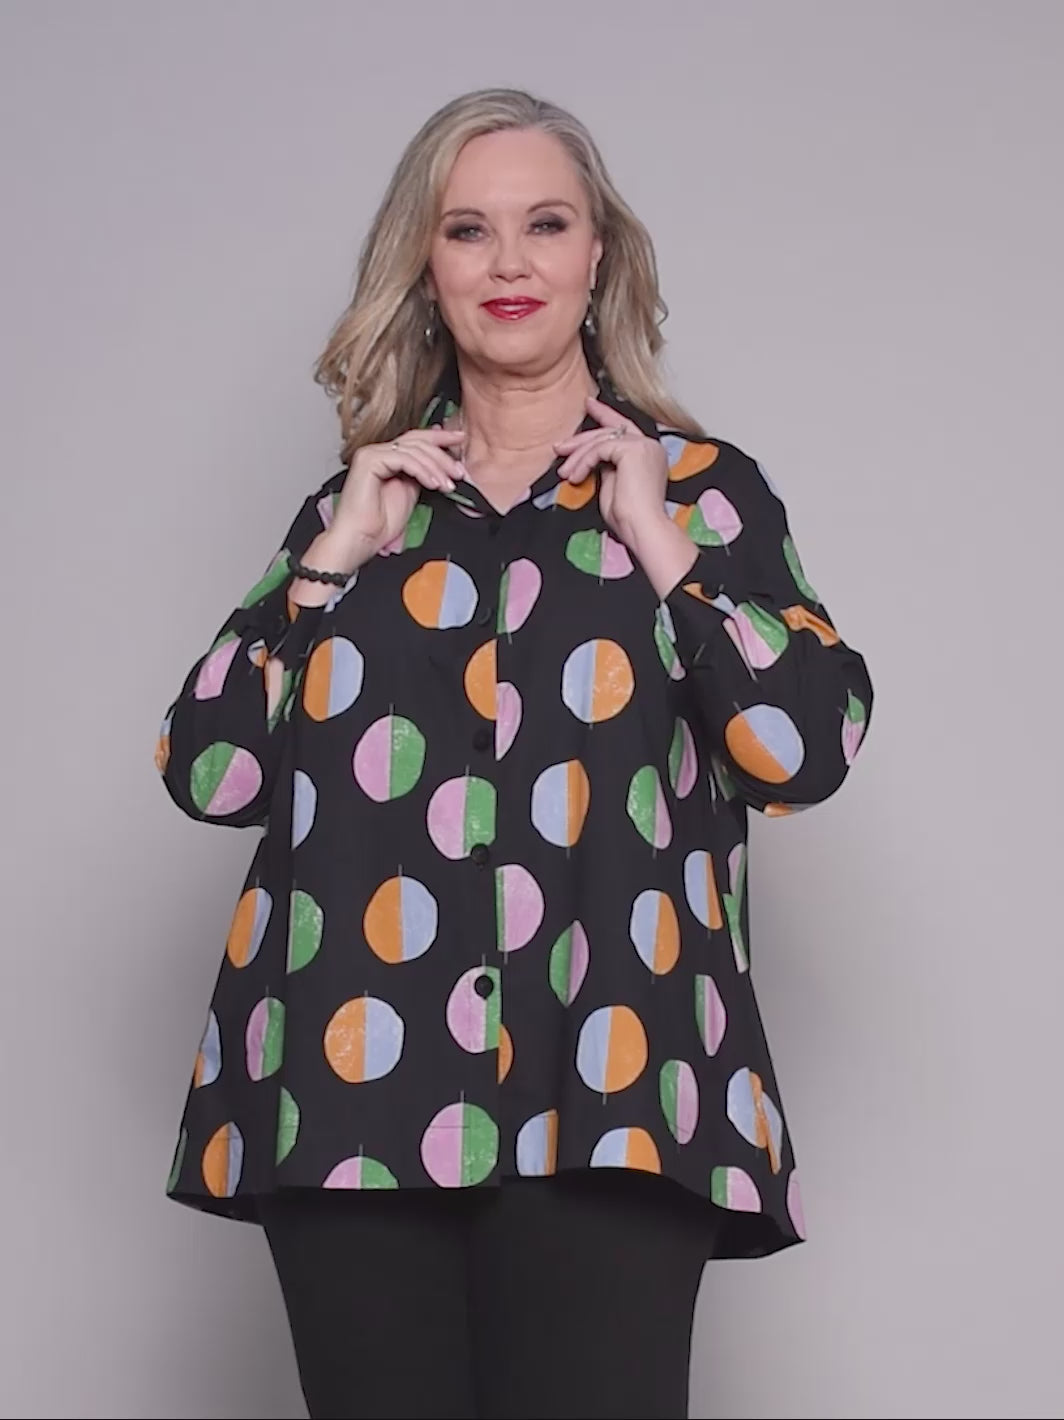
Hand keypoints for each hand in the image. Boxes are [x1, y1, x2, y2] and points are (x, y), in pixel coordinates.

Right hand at [323, 426, 467, 567]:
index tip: (460, 438)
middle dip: (443, 455)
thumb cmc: (379, 524)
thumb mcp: (411, 493)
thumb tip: (442, 464)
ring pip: (413, 449)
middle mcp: (377, 451)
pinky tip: (433, 483)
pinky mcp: (369, 460)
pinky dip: (422, 470)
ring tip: (448, 485)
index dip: (440, 437)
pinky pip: (404, 459)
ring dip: (436, 467)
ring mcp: (372, 454)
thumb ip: (422, 474)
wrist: (361, 539)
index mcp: (386, 457)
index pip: (416, 439)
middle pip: (417, 441)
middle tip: (459, 471)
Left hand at [554, 396, 697, 598]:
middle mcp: (649, 445)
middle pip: (610, 431)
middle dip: (581, 439)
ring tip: (564, 471)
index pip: (623, 428)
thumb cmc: (629, 518)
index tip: (588, 405)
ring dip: (578, 455)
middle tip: (559, 446)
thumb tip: (593, 459)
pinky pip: (599, 448)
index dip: (605, 414)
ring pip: (602, 438)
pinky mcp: (633, 449)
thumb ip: (607, 467)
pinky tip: (575, 477)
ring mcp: (643, 445)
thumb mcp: (614, 486)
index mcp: (649, 453)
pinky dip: (583, 461)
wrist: (642, 529)